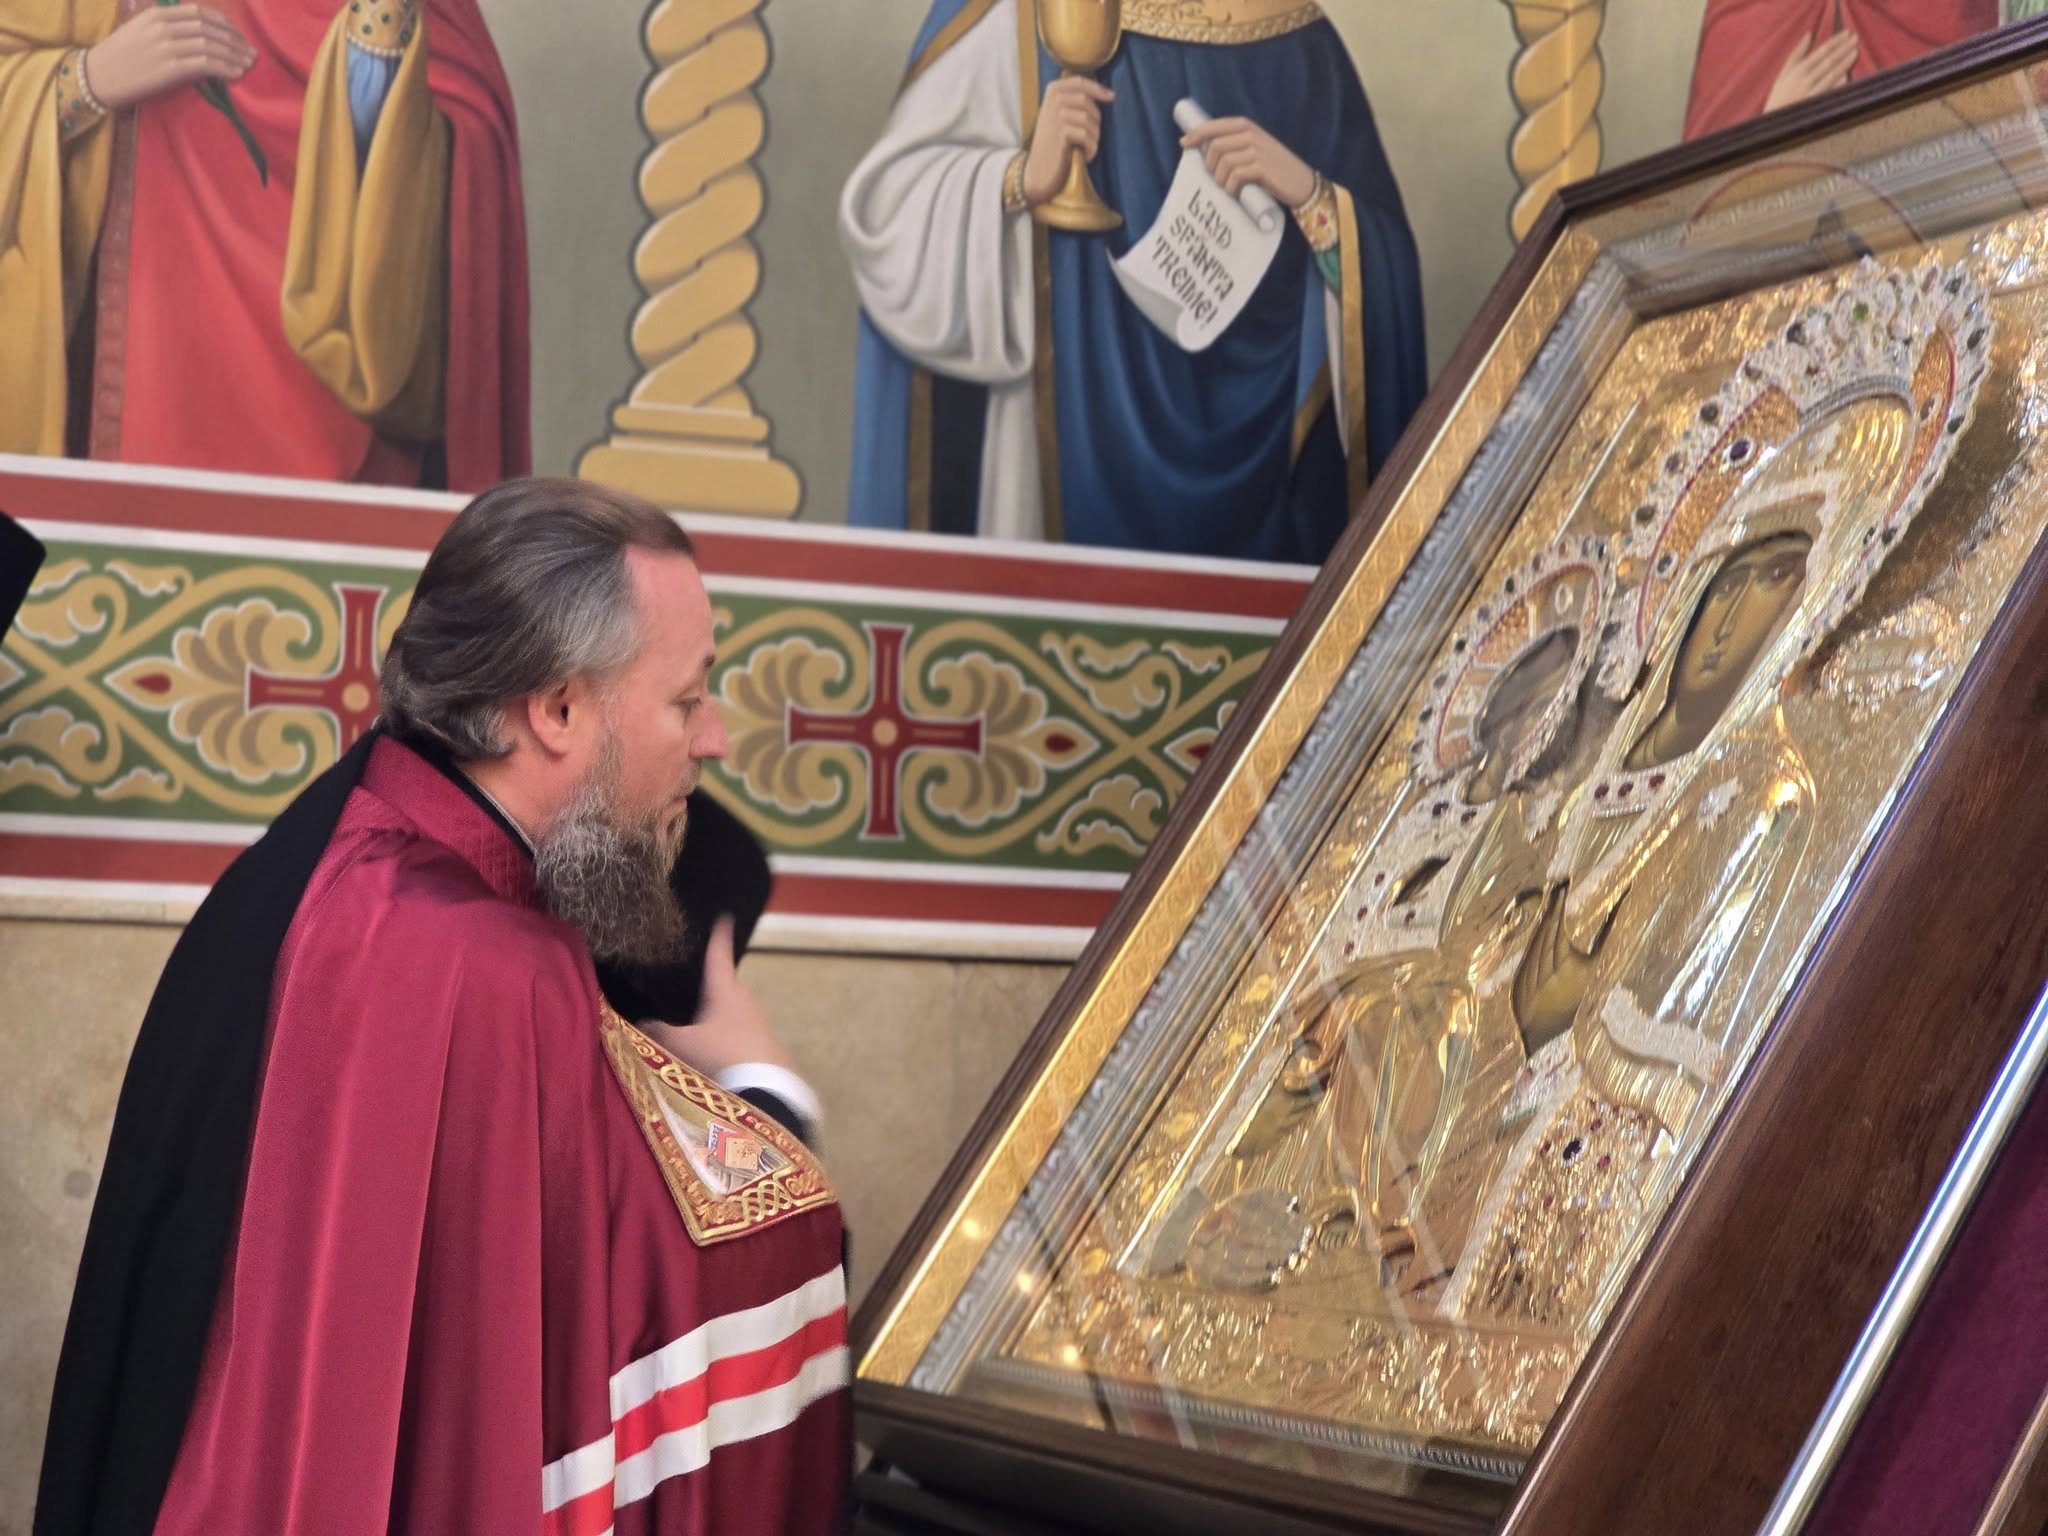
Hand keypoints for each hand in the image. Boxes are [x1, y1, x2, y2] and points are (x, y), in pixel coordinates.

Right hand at [83, 5, 255, 112]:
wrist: (97, 76)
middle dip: (235, 40)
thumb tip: (200, 34)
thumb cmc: (121, 57)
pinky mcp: (169, 68)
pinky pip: (206, 64)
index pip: (201, 13)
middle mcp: (163, 26)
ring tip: (248, 64)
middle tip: (251, 53)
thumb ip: (168, 28)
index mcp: (157, 14)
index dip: (226, 24)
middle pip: (210, 28)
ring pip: (211, 46)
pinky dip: (225, 68)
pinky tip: (236, 74)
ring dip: (235, 55)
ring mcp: (166, 46)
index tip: (239, 37)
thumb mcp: (142, 31)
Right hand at [642, 916, 794, 1077]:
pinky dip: (726, 1033)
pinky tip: (715, 1049)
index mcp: (725, 989)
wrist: (768, 1090)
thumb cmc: (722, 1055)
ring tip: (697, 1021)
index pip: (718, 955)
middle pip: (725, 985)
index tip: (724, 917)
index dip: (718, 936)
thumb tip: (641, 1022)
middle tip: (692, 981)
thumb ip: (658, 1032)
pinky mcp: (765, 1043)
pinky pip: (739, 1031)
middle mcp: (744, 999)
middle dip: (711, 983)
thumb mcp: (682, 1045)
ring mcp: (758, 1021)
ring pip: (732, 1010)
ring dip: (718, 1013)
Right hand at [1023, 76, 1113, 206]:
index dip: (1098, 89)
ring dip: (1094, 136)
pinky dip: (1091, 147)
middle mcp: (1052, 101)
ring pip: (1088, 118)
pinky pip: (1086, 135)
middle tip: (1091, 136)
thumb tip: (1108, 93)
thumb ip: (1076, 100)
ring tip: (1088, 146)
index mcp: (1052, 91)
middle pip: (1086, 101)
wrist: (1039, 170)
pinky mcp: (1060, 136)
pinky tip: (1087, 155)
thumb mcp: (1059, 114)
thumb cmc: (1054, 142)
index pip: (1080, 82)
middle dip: (1095, 119)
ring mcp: (1055, 118)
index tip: (1112, 97)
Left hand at [1180, 115, 1316, 208]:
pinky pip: (1235, 176)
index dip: (1197, 134)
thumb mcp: (1255, 150)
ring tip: (1229, 189)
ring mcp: (1258, 150)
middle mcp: (1252, 135)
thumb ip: (1235, 146)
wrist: (1303, 184)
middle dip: (1210, 166)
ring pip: (1224, 162)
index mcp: (1248, 127)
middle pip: (1216, 146)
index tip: (1184, 144)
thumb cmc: (1274, 171)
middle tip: (1217, 180)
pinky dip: (1231, 188)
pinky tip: (1237, 193)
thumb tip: (1205, 151)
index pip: (1216, 126)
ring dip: (1221, 180)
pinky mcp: (1263, 168)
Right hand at [1763, 29, 1857, 114]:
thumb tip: (1809, 34)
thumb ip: (1796, 53)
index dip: (1835, 42)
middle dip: (1844, 48)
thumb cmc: (1779, 95)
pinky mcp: (1815, 103)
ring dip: (1845, 62)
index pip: (1821, 52)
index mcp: (1798, 69)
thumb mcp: (1784, 72)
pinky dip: (1839, 81)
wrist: (1774, 121)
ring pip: (1832, 73)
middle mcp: (1805, 79)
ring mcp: (1811, 91)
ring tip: (1855, 51)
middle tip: (1855, 38)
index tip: (1846, 33)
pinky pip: (1830, 90)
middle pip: (1829, 60)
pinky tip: (1848, 73)